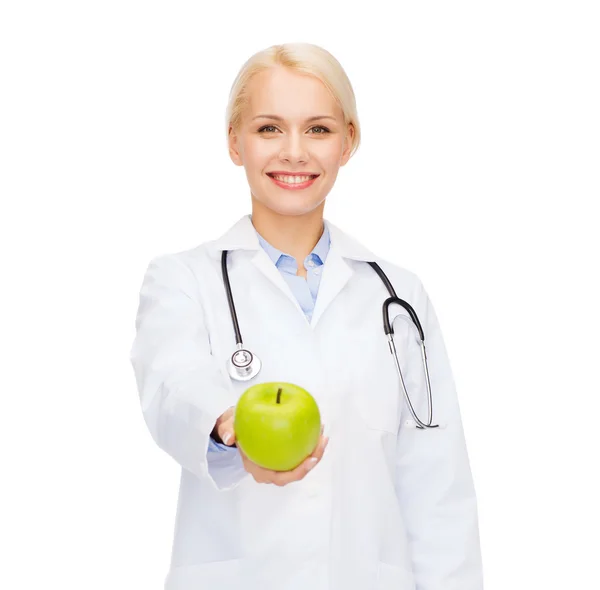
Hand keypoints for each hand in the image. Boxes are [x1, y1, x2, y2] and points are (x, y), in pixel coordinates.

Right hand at [212, 409, 328, 485]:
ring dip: (313, 451)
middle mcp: (269, 470)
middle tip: (322, 441)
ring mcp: (276, 464)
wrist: (232, 428)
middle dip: (313, 460)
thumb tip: (229, 437)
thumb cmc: (233, 429)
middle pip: (295, 472)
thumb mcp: (227, 426)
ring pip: (299, 464)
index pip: (281, 477)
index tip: (311, 459)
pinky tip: (315, 429)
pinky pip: (298, 454)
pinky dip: (308, 444)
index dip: (298, 471)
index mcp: (258, 469)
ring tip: (322, 434)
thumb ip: (227, 430)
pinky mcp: (282, 456)